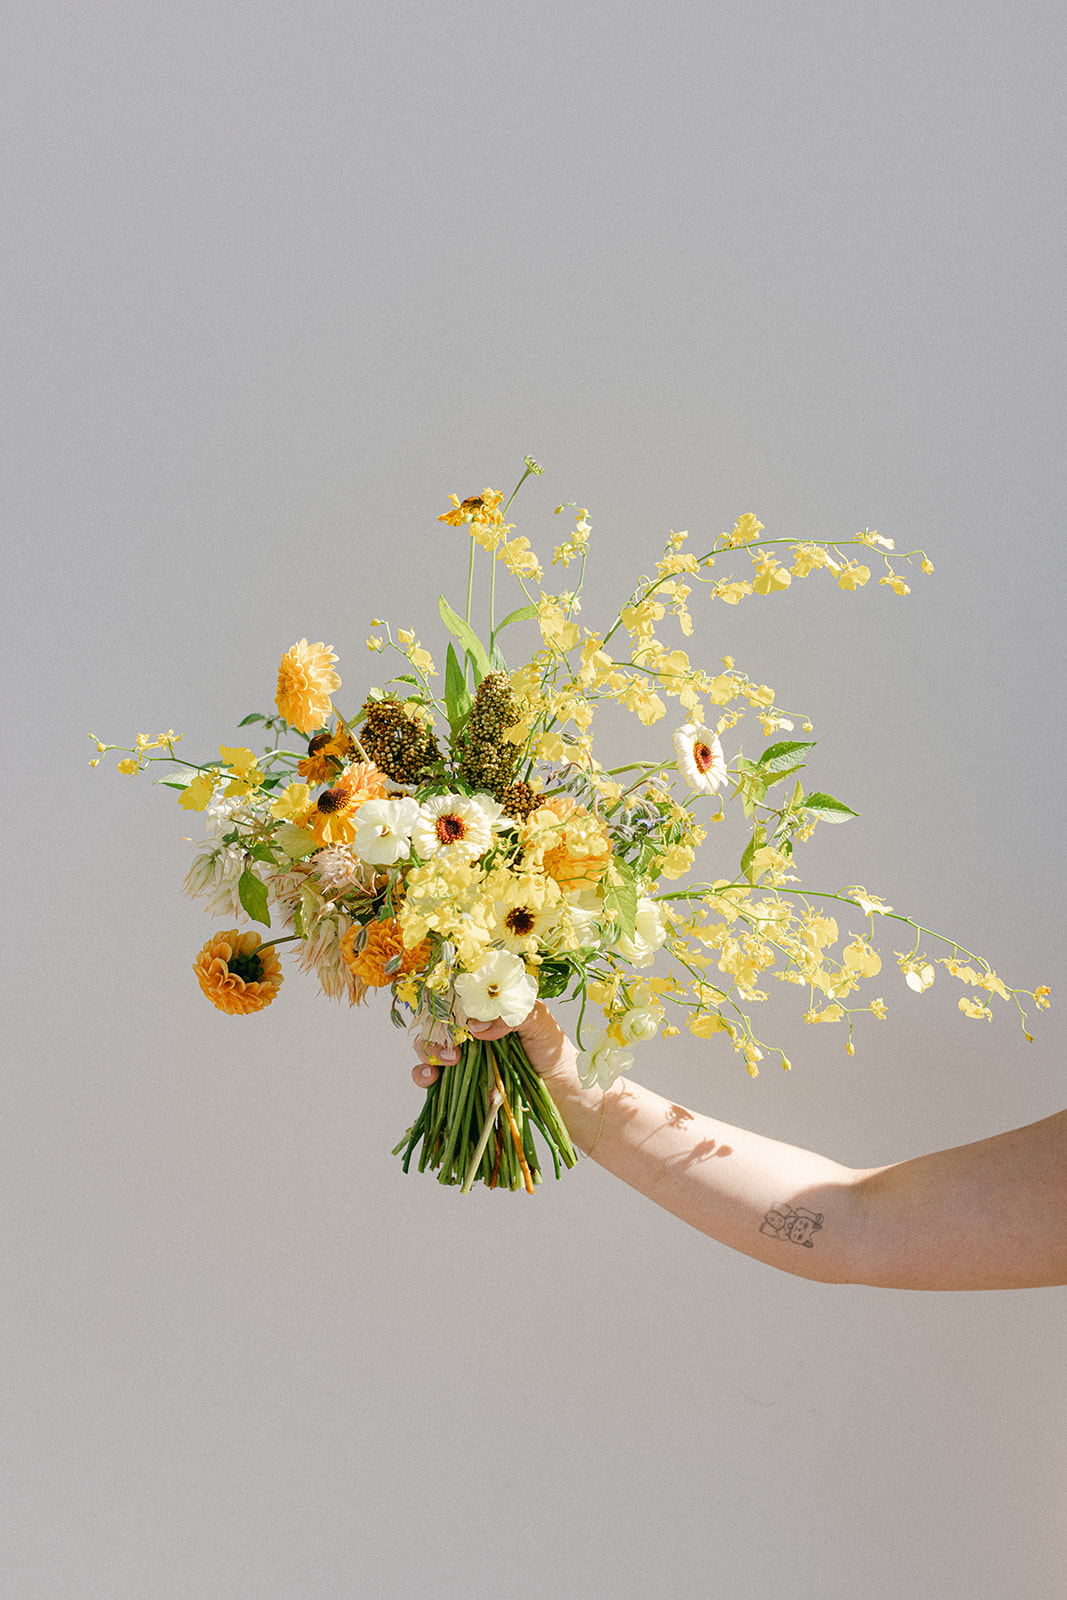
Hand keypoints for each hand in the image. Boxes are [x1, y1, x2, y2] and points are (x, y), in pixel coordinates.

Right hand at [411, 1001, 582, 1100]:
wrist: (563, 1092)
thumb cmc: (553, 1051)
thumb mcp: (538, 1020)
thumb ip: (511, 1013)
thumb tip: (477, 1025)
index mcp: (489, 1009)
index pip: (456, 997)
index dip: (445, 1002)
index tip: (452, 1017)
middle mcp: (473, 1030)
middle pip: (437, 1022)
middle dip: (435, 1031)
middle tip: (454, 1049)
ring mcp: (465, 1056)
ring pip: (430, 1046)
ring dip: (427, 1051)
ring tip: (448, 1062)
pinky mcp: (461, 1081)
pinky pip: (431, 1076)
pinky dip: (423, 1075)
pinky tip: (432, 1079)